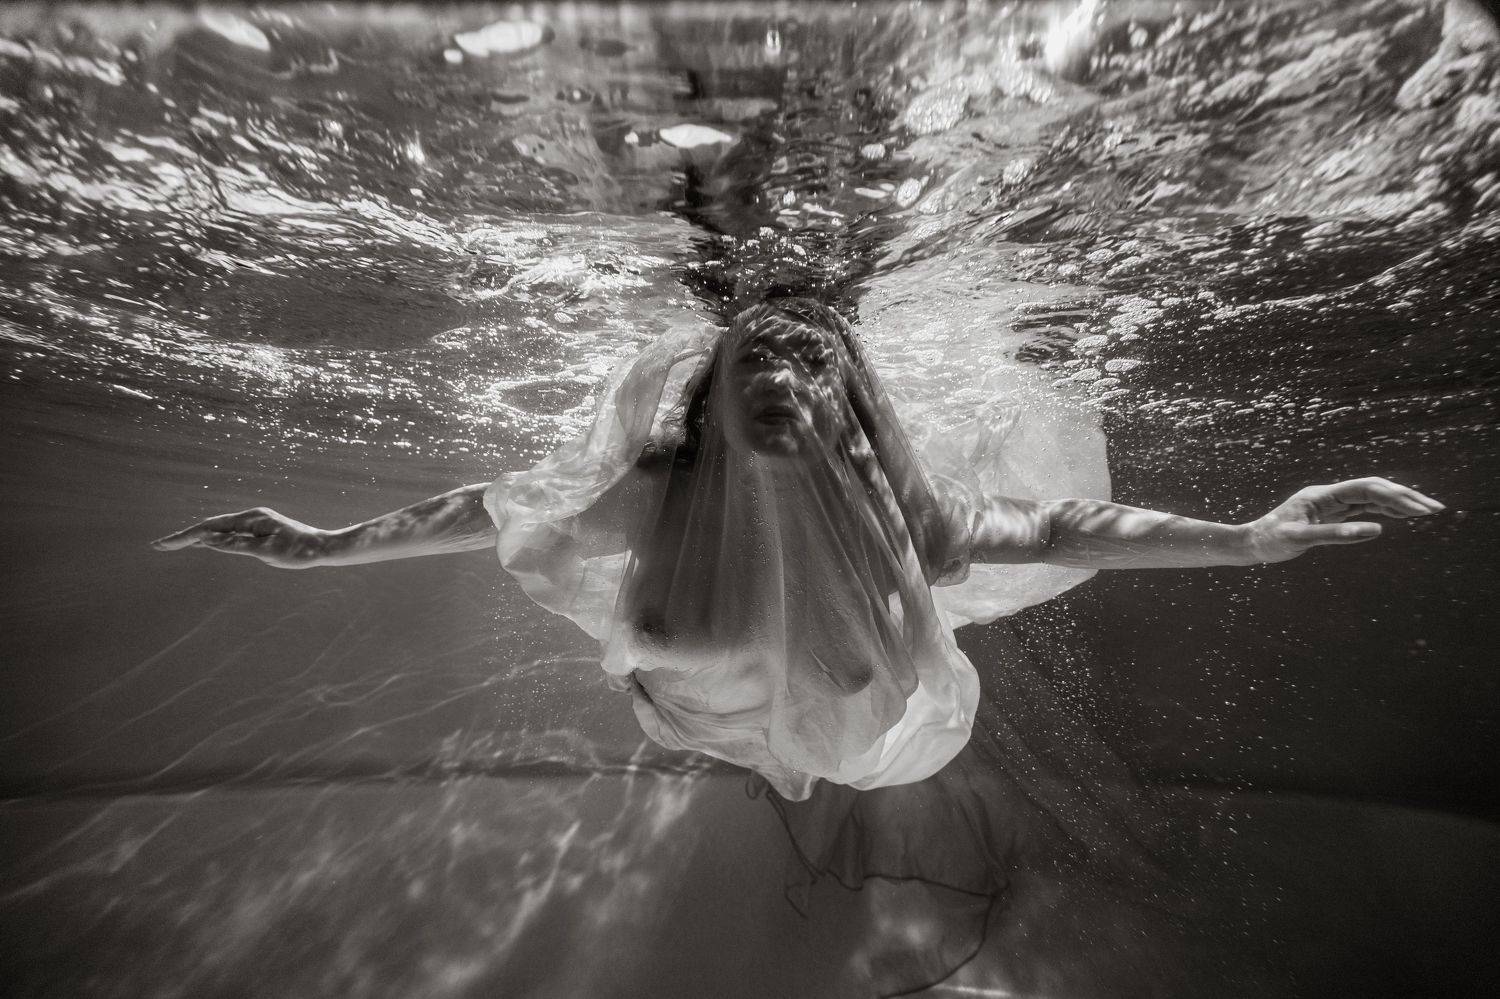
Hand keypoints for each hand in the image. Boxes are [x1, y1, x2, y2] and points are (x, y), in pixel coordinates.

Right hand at [151, 507, 329, 568]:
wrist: (323, 548)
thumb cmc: (298, 551)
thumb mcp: (265, 551)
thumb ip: (236, 546)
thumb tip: (207, 541)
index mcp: (250, 519)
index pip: (209, 528)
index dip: (184, 537)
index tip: (162, 545)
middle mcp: (250, 517)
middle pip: (210, 526)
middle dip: (184, 536)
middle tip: (158, 546)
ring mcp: (254, 523)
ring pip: (219, 529)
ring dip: (196, 536)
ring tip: (173, 544)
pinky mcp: (259, 530)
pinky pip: (229, 533)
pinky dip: (212, 538)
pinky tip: (203, 543)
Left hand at [1245, 477, 1443, 562]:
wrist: (1251, 543)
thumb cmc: (1270, 541)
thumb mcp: (1300, 540)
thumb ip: (1337, 535)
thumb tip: (1378, 529)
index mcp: (1321, 496)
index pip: (1366, 489)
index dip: (1395, 496)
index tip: (1419, 509)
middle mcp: (1328, 495)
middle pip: (1373, 489)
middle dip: (1405, 496)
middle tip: (1434, 509)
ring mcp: (1330, 504)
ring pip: (1370, 497)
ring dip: (1398, 502)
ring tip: (1426, 511)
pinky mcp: (1330, 514)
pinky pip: (1362, 508)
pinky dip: (1384, 510)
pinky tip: (1401, 515)